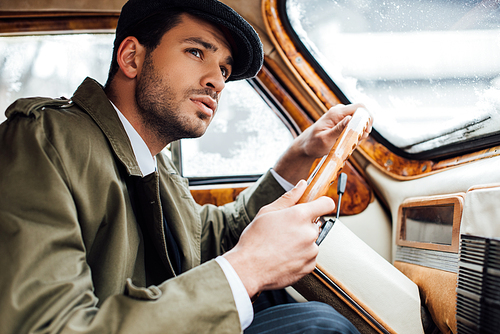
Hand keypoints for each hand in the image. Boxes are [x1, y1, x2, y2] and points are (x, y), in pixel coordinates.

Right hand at [223, 180, 334, 297]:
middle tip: (285, 231)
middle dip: (304, 226)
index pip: (326, 204)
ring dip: (301, 242)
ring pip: (312, 241)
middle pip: (316, 224)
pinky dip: (300, 256)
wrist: (248, 268)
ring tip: (281, 246)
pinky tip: (284, 256)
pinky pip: (309, 257)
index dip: (322, 203)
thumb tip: (302, 185)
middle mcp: (309, 233)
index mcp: (300, 215)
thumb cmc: (255, 240)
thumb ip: (289, 197)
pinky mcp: (309, 266)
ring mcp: (311, 251)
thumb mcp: (268, 212)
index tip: (317, 206)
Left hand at [274, 103, 371, 184]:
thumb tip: (350, 118)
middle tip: (357, 140)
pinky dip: (355, 134)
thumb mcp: (325, 139)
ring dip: (359, 132)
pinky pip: (354, 126)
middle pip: (362, 114)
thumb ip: (338, 129)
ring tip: (348, 143)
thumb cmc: (313, 143)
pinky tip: (346, 142)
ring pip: (359, 121)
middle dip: (364, 127)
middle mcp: (340, 111)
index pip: (360, 107)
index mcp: (336, 113)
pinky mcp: (342, 122)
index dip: (368, 117)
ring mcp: (341, 116)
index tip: (366, 131)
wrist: (306, 146)